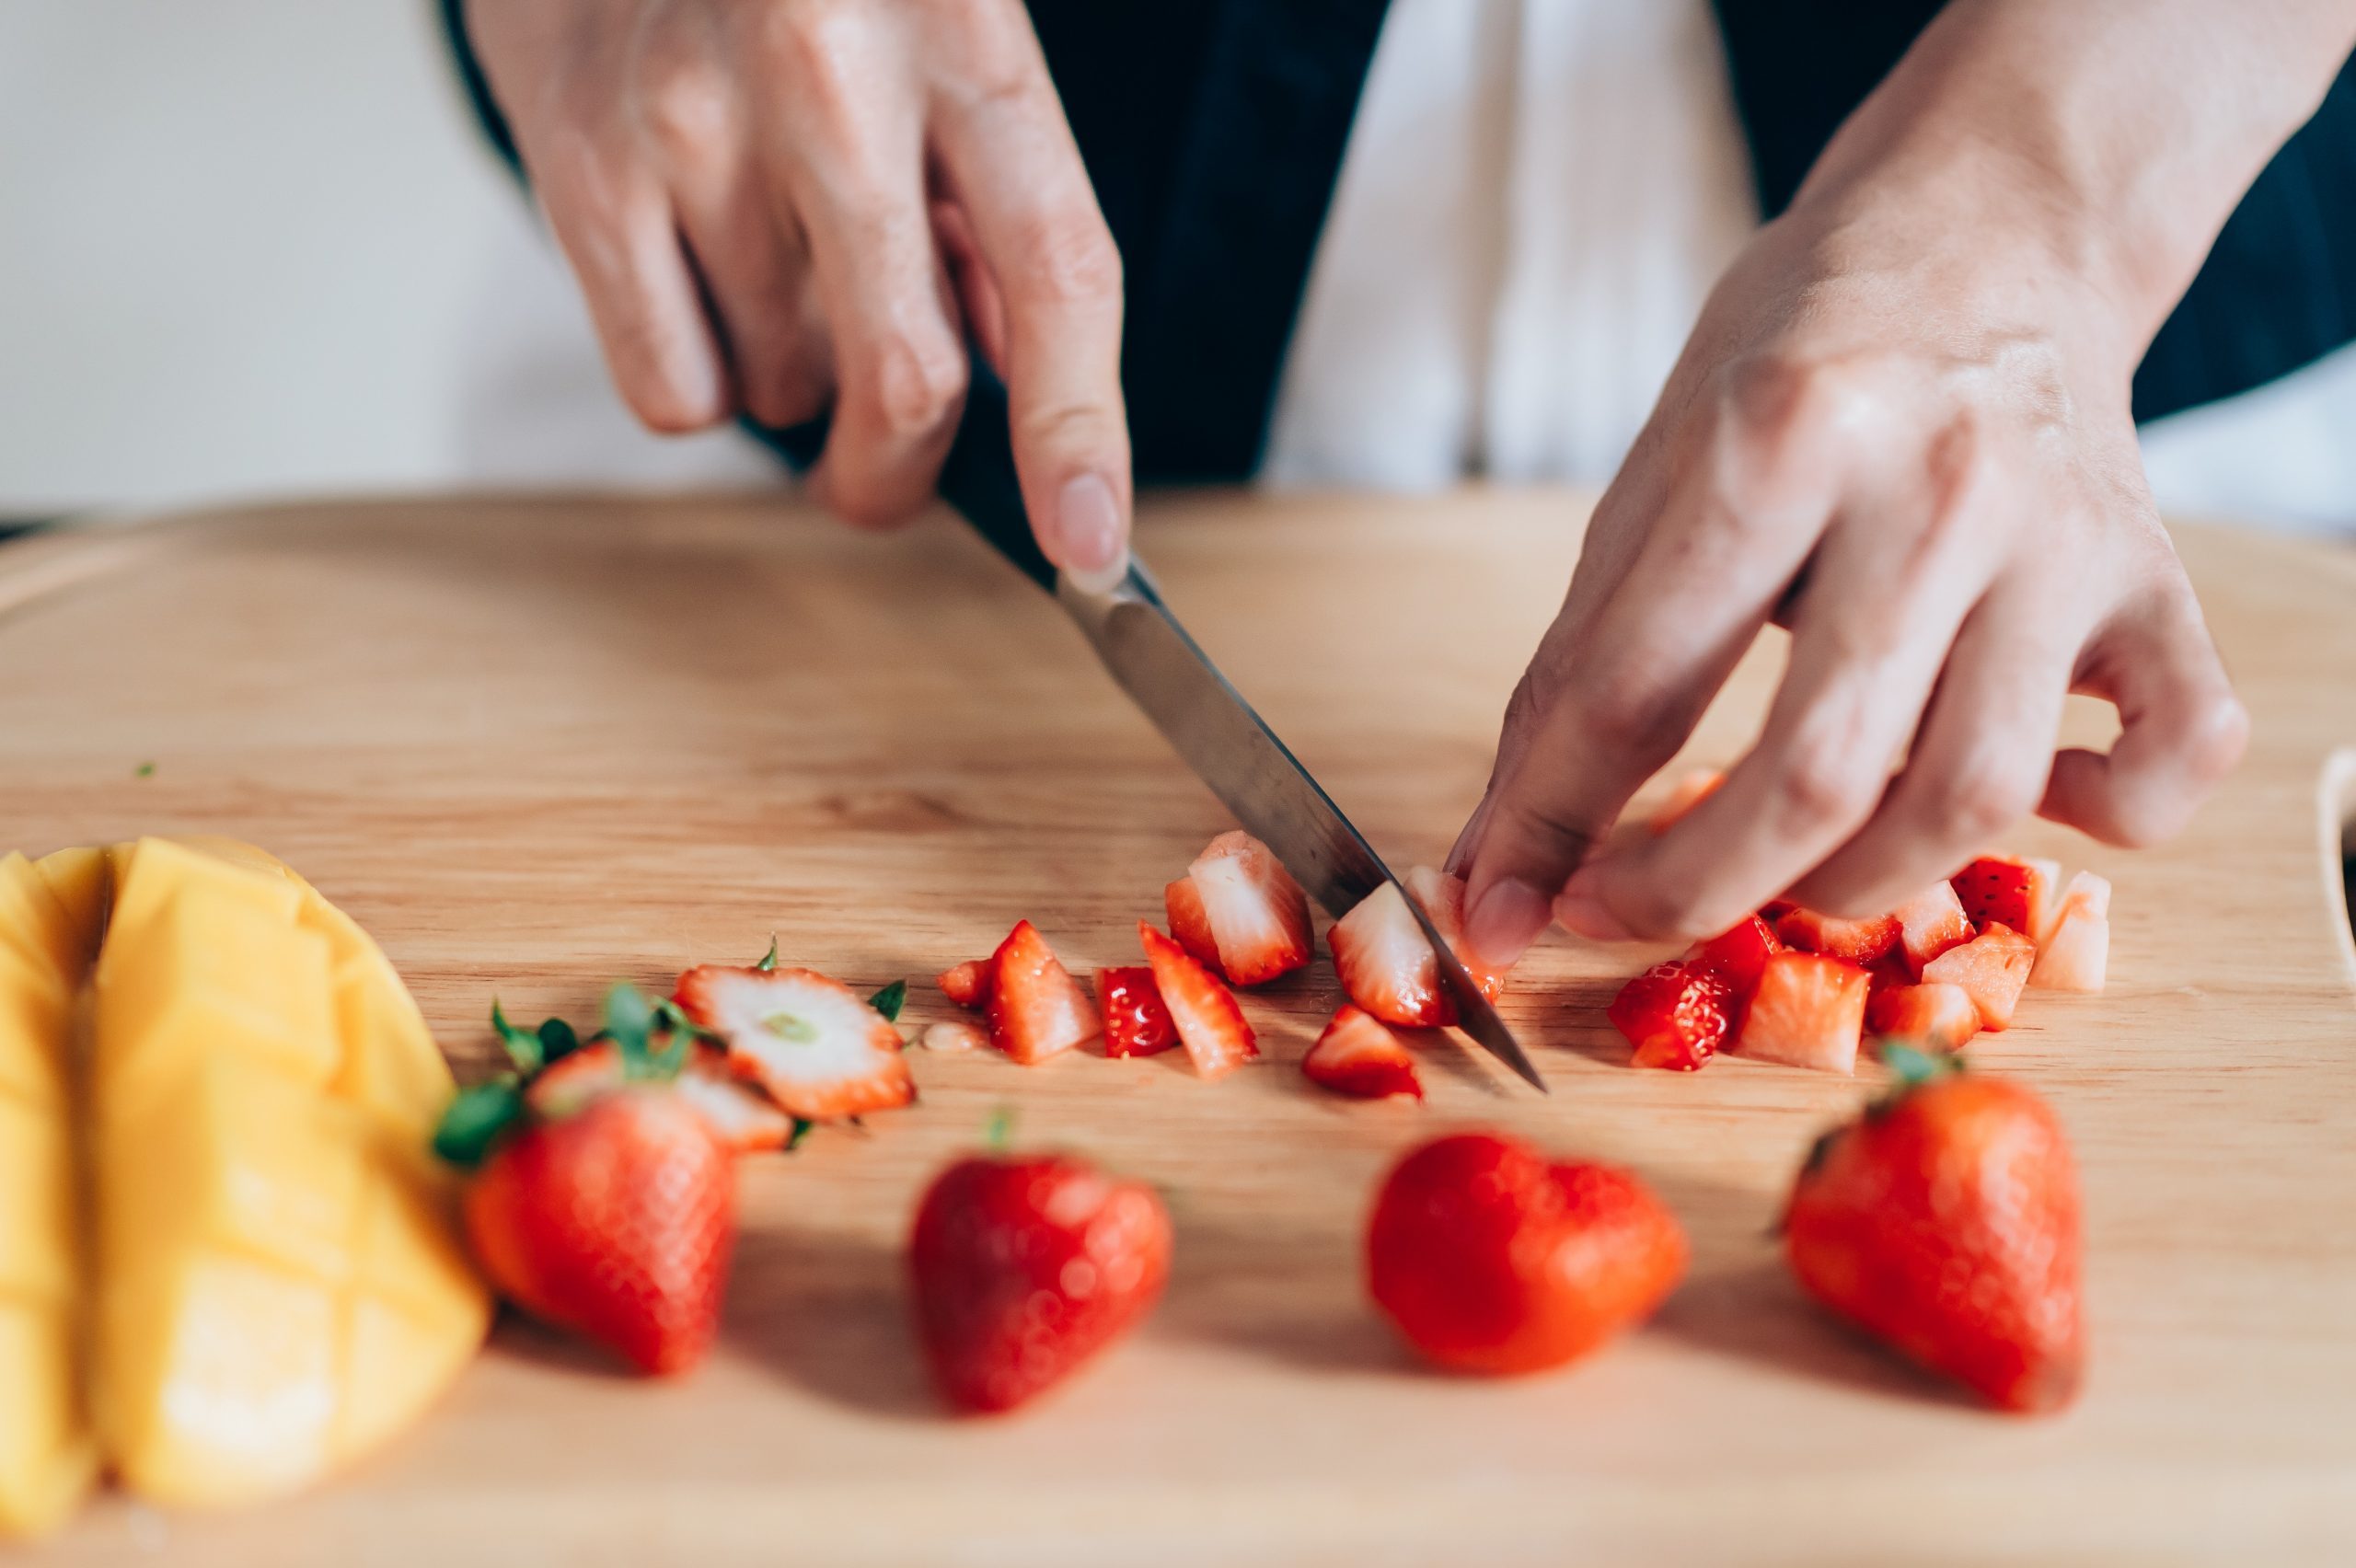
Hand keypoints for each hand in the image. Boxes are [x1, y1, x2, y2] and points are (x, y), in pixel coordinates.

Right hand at [464, 0, 1130, 583]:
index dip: (1080, 434)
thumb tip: (1018, 378)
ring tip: (773, 250)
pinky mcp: (579, 163)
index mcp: (964, 33)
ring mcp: (692, 122)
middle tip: (887, 475)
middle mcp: (830, 75)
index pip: (1057, 272)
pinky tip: (696, 274)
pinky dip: (701, 377)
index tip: (1089, 551)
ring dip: (797, 375)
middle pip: (905, 378)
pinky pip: (672, 392)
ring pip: (781, 389)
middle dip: (905, 471)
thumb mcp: (949, 32)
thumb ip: (995, 197)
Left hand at [1451, 149, 2248, 960]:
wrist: (1993, 222)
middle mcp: (1938, 489)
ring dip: (1856, 888)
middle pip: (1814, 775)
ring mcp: (2066, 540)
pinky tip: (2026, 801)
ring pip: (1973, 795)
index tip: (1503, 907)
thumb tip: (1502, 854)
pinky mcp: (2162, 579)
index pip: (1636, 688)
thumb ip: (1581, 661)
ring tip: (1789, 874)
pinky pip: (2180, 753)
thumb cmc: (1803, 358)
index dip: (1549, 827)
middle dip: (1689, 890)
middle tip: (1622, 912)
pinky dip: (2104, 821)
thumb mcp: (1661, 469)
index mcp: (1782, 438)